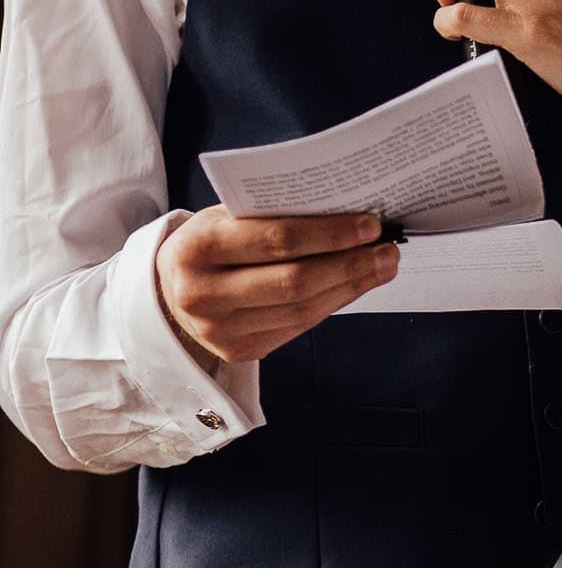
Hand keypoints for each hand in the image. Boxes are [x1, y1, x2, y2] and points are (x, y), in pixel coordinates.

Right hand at [156, 208, 397, 366]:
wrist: (166, 292)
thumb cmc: (208, 246)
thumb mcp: (222, 219)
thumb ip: (270, 217)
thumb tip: (347, 217)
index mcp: (197, 248)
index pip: (277, 239)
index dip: (330, 234)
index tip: (370, 226)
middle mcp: (204, 293)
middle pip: (296, 281)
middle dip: (351, 265)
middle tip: (388, 250)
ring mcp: (221, 329)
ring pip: (303, 309)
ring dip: (351, 287)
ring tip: (382, 267)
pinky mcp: (240, 351)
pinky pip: (299, 327)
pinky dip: (333, 304)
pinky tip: (355, 287)